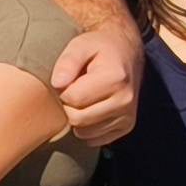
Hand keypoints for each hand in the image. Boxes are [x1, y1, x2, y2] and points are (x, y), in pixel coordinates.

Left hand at [49, 26, 139, 149]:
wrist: (126, 52)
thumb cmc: (99, 48)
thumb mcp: (81, 45)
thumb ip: (67, 62)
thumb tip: (58, 84)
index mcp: (115, 79)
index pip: (73, 99)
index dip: (63, 91)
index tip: (69, 80)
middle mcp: (126, 100)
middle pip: (78, 119)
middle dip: (69, 106)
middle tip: (74, 90)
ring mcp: (128, 116)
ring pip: (84, 133)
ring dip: (78, 118)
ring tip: (84, 98)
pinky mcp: (126, 127)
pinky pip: (94, 139)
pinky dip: (88, 128)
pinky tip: (92, 109)